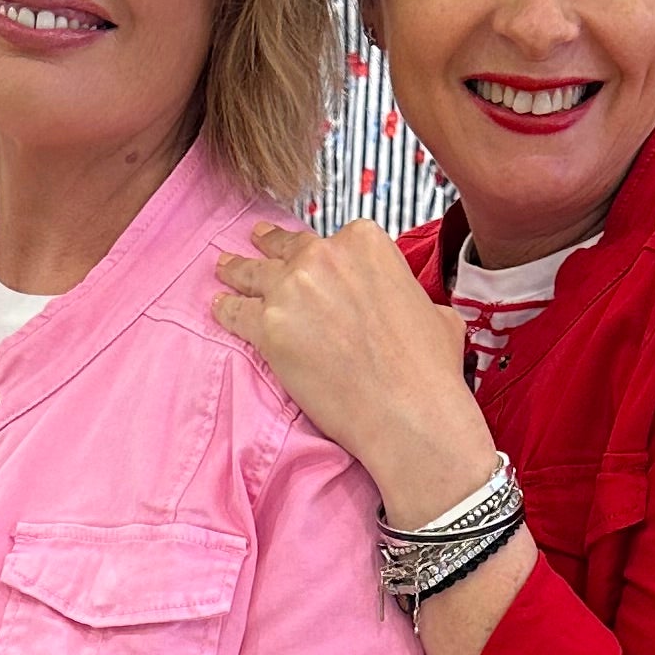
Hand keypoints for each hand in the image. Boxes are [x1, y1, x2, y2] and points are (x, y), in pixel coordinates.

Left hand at [209, 219, 491, 525]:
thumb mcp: (435, 310)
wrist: (409, 414)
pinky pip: (236, 313)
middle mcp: (324, 256)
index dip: (323, 258)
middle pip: (287, 249)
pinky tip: (220, 309)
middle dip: (271, 248)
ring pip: (253, 274)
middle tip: (257, 243)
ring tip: (224, 269)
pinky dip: (226, 311)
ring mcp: (291, 290)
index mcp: (366, 242)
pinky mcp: (268, 328)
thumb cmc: (428, 370)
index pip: (332, 240)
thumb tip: (405, 303)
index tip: (314, 264)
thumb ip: (406, 294)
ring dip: (237, 271)